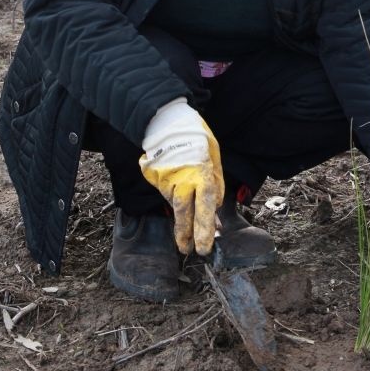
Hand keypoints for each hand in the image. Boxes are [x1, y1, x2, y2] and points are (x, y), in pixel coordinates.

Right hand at [139, 98, 223, 255]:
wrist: (168, 121)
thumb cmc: (197, 138)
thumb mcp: (214, 159)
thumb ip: (215, 185)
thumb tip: (215, 208)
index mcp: (201, 176)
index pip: (204, 209)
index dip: (203, 230)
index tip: (203, 248)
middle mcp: (182, 181)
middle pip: (183, 213)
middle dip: (184, 234)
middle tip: (186, 249)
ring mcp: (165, 180)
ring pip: (174, 203)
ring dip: (181, 211)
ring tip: (186, 202)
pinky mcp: (154, 178)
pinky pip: (166, 191)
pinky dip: (173, 193)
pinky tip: (177, 183)